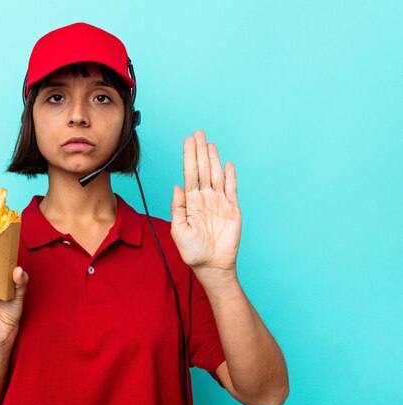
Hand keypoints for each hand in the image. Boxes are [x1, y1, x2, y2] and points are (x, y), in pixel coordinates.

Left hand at [171, 130, 241, 273]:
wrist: (211, 266)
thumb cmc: (192, 250)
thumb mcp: (178, 229)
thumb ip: (178, 207)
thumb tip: (176, 186)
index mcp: (191, 201)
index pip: (190, 174)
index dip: (189, 157)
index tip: (188, 141)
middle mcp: (205, 198)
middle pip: (203, 169)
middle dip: (200, 151)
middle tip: (199, 133)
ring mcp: (220, 202)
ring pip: (216, 175)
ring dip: (214, 159)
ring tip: (210, 143)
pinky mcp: (233, 209)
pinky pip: (232, 189)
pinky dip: (231, 176)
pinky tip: (227, 164)